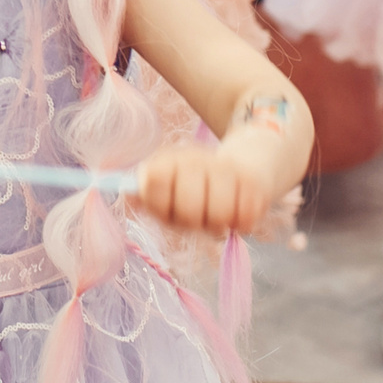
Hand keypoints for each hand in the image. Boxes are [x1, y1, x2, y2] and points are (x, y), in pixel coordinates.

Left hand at [134, 142, 272, 234]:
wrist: (243, 167)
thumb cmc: (194, 189)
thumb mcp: (166, 191)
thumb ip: (145, 195)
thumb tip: (126, 193)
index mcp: (169, 160)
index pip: (153, 184)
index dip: (161, 205)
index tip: (168, 206)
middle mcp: (197, 159)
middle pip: (189, 210)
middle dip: (192, 220)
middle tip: (196, 214)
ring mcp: (228, 170)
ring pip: (219, 216)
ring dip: (217, 223)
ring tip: (216, 212)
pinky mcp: (255, 185)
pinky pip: (245, 219)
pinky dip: (240, 222)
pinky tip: (236, 210)